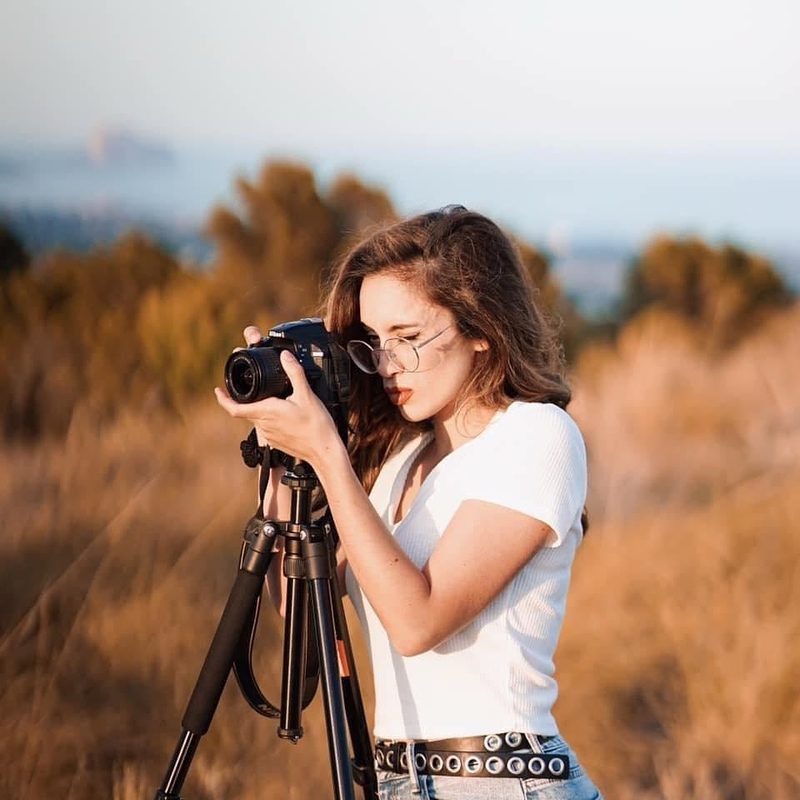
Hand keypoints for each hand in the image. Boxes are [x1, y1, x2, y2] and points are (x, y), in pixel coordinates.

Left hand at [214, 327, 342, 467]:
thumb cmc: (316, 426)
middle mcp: (264, 425)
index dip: (223, 399)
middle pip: (247, 410)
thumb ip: (294, 373)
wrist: (324, 451)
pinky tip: (284, 413)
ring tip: (273, 399)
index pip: (235, 408)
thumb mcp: (306, 395)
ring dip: (261, 408)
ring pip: (258, 418)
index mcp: (267, 411)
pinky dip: (270, 418)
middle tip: (250, 386)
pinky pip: (268, 426)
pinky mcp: (277, 441)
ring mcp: (270, 435)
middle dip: (245, 398)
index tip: (218, 391)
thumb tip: (285, 356)